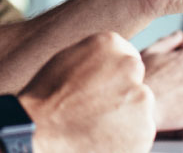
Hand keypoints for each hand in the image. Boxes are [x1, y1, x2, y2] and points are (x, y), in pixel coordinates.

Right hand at [19, 32, 154, 152]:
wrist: (37, 133)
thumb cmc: (45, 99)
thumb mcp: (68, 59)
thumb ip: (97, 57)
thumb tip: (112, 63)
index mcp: (111, 44)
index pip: (126, 59)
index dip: (111, 79)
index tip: (97, 91)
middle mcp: (130, 66)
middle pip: (136, 83)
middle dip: (121, 97)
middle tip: (94, 110)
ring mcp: (140, 99)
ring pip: (139, 109)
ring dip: (125, 118)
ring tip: (94, 125)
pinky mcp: (145, 129)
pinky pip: (139, 133)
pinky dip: (126, 139)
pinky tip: (101, 139)